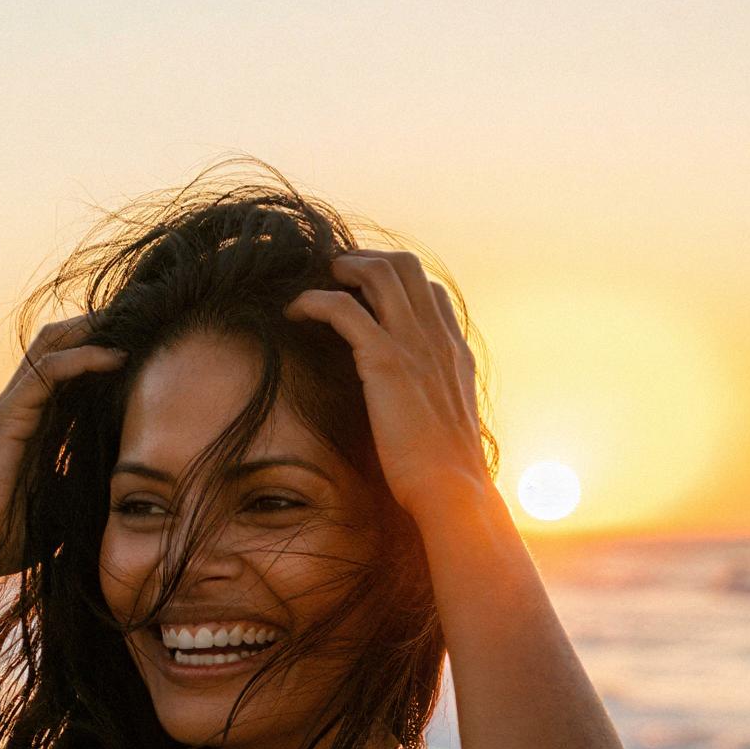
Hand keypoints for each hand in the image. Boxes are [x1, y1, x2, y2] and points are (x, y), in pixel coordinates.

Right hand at [0, 315, 126, 584]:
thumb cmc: (8, 537)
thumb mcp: (64, 507)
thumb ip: (88, 489)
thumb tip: (129, 495)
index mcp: (38, 424)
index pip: (72, 369)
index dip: (105, 349)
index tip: (147, 342)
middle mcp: (24, 406)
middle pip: (62, 343)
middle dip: (101, 326)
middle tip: (142, 317)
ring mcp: (13, 407)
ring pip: (53, 345)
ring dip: (93, 330)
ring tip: (132, 321)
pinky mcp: (7, 416)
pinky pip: (48, 372)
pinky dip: (82, 358)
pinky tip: (114, 357)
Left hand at [283, 250, 491, 524]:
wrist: (452, 488)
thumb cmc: (444, 473)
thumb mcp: (445, 429)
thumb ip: (432, 405)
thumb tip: (411, 414)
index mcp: (454, 352)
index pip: (431, 293)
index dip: (398, 282)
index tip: (368, 291)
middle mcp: (437, 338)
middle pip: (406, 267)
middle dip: (368, 260)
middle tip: (337, 273)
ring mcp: (413, 344)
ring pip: (378, 274)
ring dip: (342, 268)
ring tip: (317, 280)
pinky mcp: (384, 360)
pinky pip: (343, 309)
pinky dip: (315, 301)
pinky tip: (295, 310)